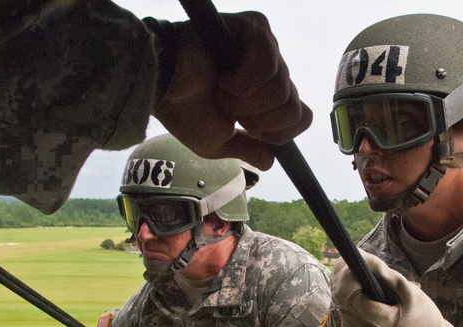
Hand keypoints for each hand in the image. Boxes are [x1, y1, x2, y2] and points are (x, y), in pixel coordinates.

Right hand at [153, 11, 312, 170]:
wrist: (160, 87)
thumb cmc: (184, 111)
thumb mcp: (218, 143)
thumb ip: (247, 150)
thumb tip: (270, 162)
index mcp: (266, 94)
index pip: (301, 117)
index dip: (277, 133)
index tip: (246, 129)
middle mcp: (271, 70)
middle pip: (292, 108)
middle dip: (257, 120)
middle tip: (228, 108)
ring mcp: (265, 47)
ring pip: (281, 91)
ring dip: (244, 101)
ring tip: (220, 90)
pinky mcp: (254, 29)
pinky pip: (268, 66)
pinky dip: (243, 82)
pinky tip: (223, 77)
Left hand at [331, 251, 462, 326]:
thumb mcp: (412, 295)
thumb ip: (386, 275)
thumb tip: (363, 258)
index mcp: (371, 319)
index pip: (343, 291)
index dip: (342, 274)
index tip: (346, 261)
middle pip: (344, 305)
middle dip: (351, 288)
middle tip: (363, 277)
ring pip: (350, 320)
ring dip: (359, 309)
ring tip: (381, 306)